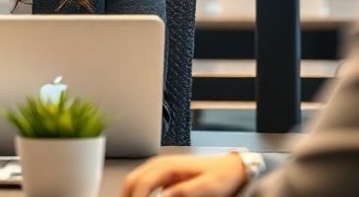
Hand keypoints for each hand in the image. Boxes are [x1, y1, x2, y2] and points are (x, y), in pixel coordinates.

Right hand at [120, 153, 248, 196]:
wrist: (232, 167)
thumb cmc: (221, 176)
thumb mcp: (207, 187)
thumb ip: (184, 192)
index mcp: (168, 166)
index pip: (142, 184)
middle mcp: (159, 164)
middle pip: (132, 181)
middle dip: (127, 196)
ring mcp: (160, 168)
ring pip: (134, 181)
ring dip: (130, 195)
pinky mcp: (163, 174)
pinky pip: (143, 183)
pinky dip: (138, 194)